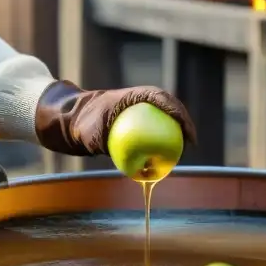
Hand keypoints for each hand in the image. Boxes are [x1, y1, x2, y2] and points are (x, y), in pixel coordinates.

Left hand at [34, 82, 197, 155]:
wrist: (74, 121)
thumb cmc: (84, 124)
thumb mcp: (93, 135)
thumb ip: (111, 149)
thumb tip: (133, 170)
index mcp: (134, 96)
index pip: (161, 98)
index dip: (177, 111)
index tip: (184, 128)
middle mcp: (141, 100)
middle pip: (169, 106)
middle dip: (184, 120)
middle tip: (190, 141)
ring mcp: (141, 108)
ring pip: (166, 116)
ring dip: (178, 129)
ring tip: (185, 149)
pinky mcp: (139, 118)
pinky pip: (156, 127)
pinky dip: (164, 139)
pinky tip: (167, 158)